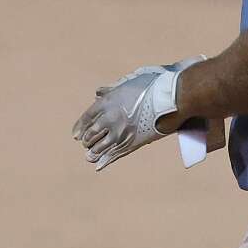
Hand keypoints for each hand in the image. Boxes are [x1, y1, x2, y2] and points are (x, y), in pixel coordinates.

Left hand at [72, 57, 203, 170]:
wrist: (172, 98)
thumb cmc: (153, 85)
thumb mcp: (129, 81)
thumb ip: (112, 89)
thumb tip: (97, 92)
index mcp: (107, 102)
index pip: (87, 118)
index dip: (80, 127)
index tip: (75, 134)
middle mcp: (110, 118)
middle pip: (91, 134)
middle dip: (87, 140)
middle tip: (85, 143)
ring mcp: (121, 132)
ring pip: (100, 146)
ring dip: (93, 152)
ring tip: (89, 156)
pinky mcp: (133, 142)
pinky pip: (115, 155)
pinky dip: (105, 161)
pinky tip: (98, 166)